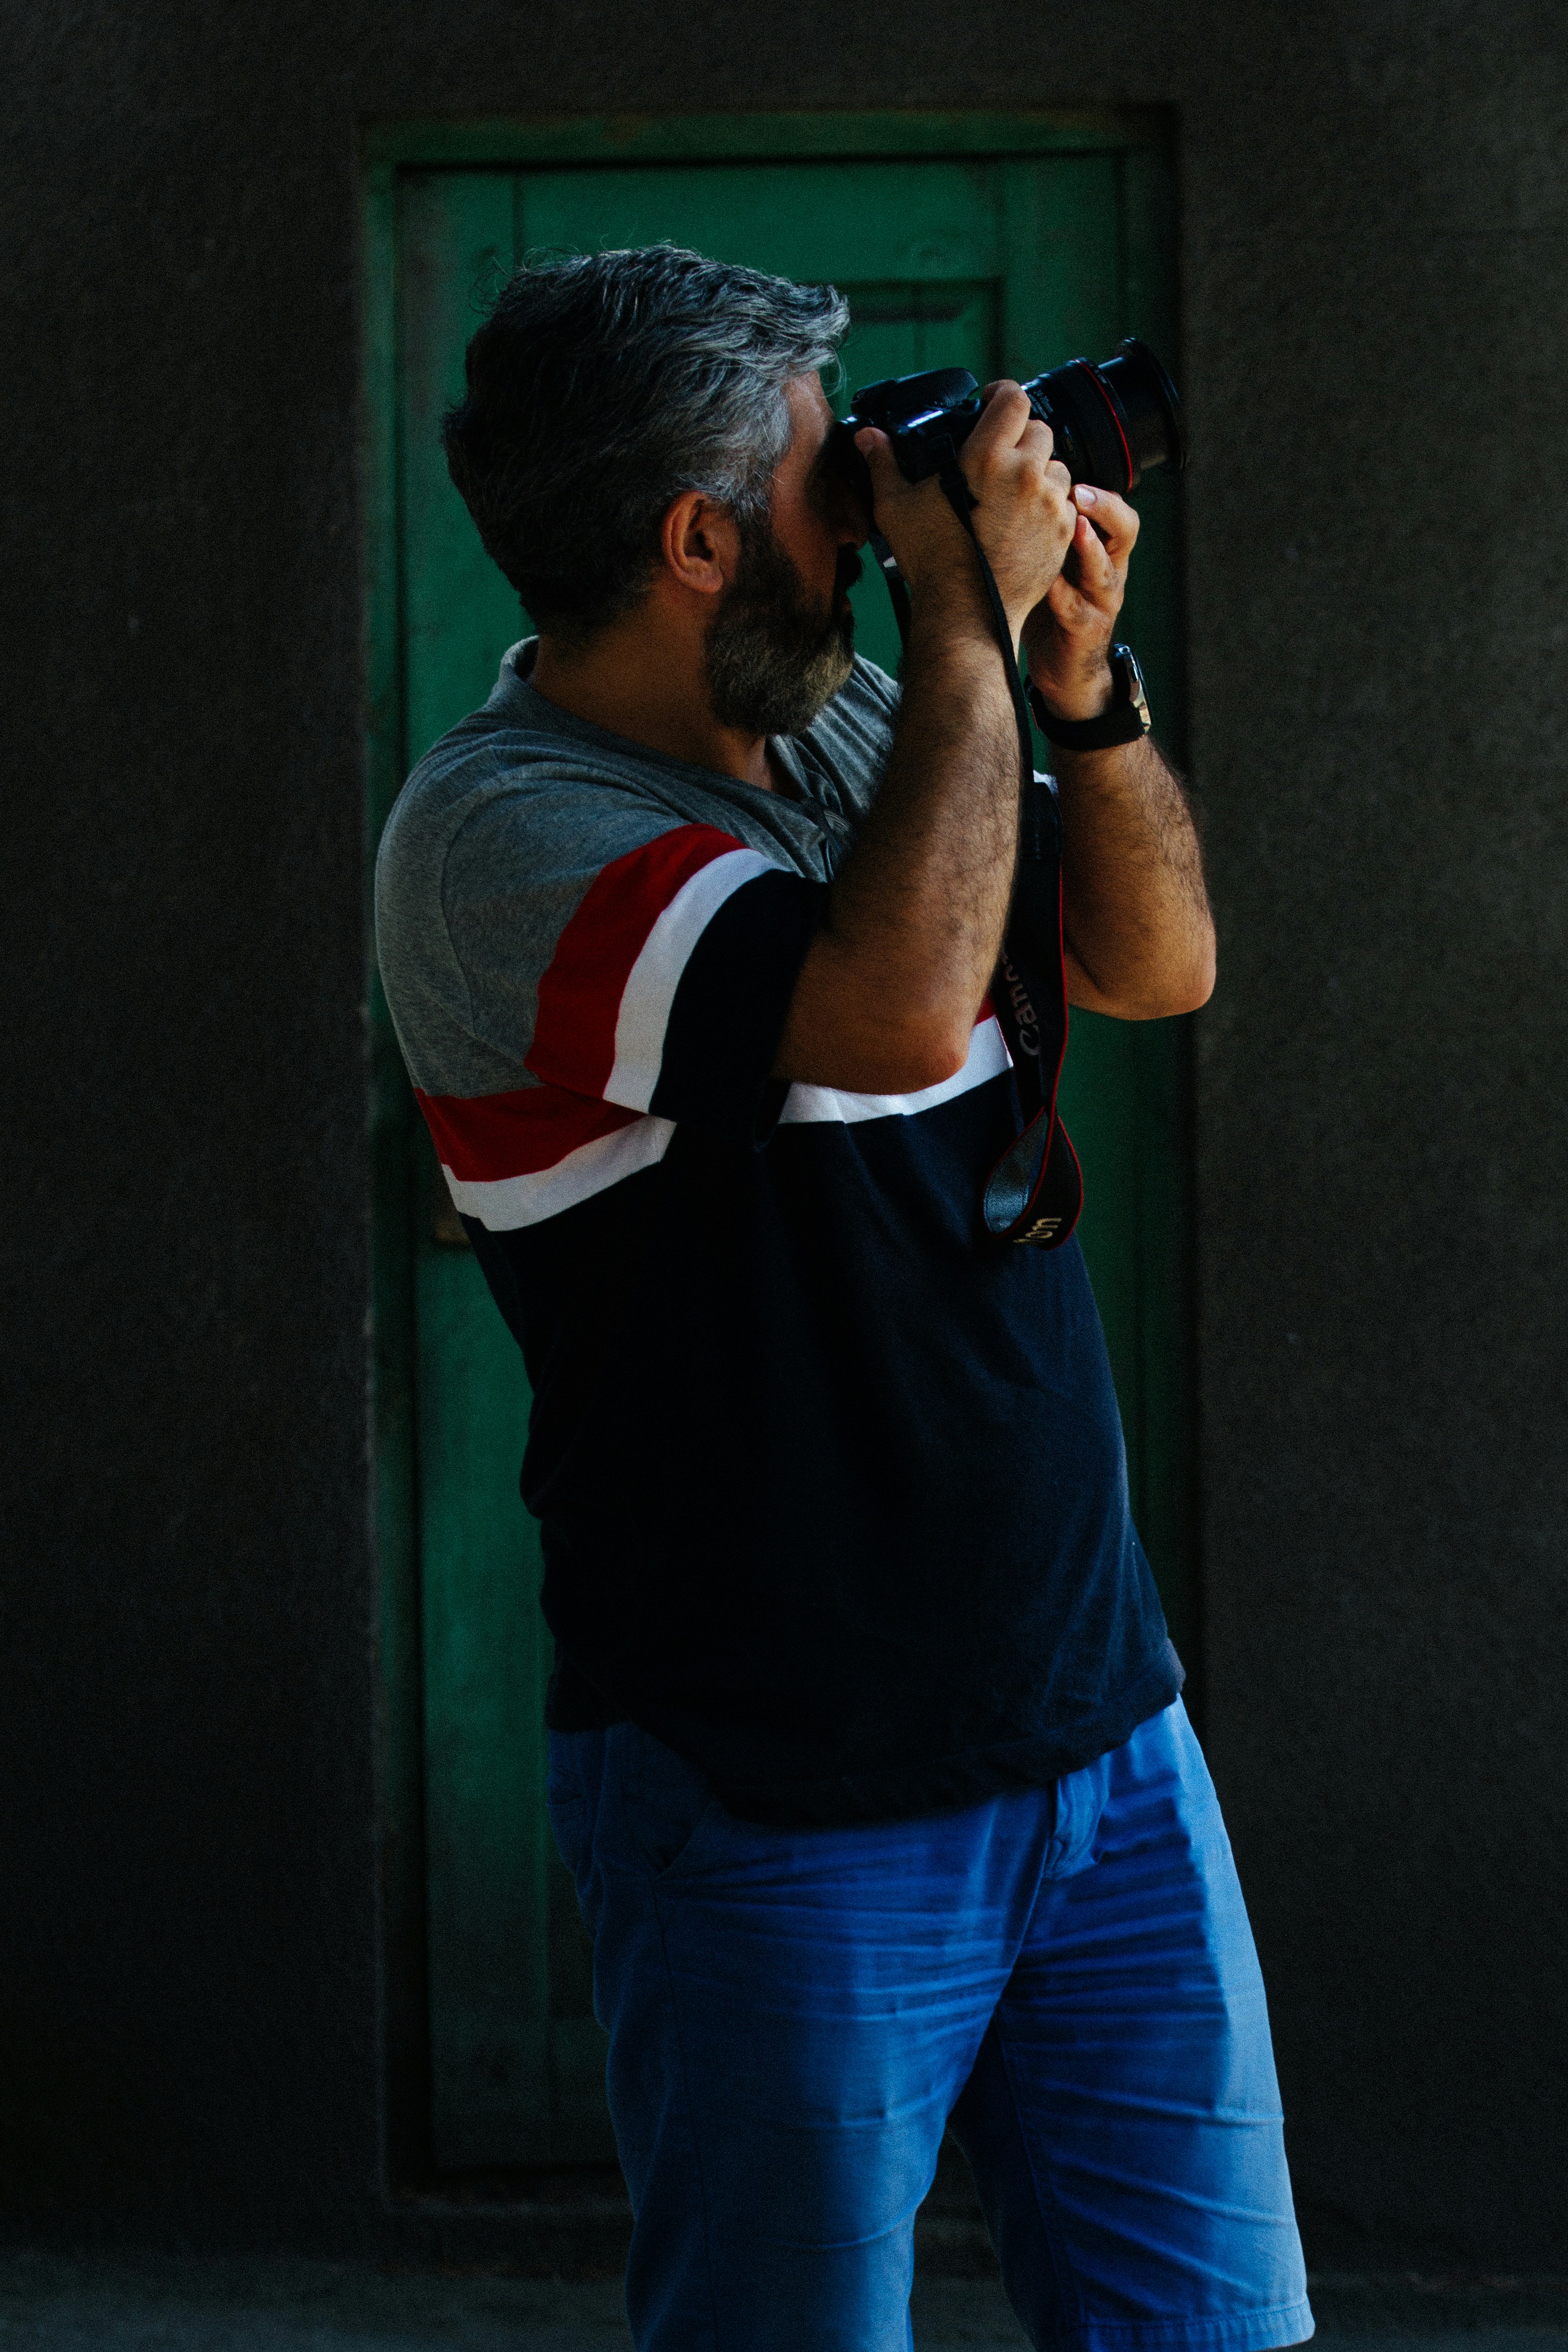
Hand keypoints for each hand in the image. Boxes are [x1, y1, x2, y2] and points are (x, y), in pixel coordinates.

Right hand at [855, 382, 1077, 644]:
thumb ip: (884, 464)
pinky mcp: (1062, 531)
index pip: (1014, 399)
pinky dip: (1049, 505)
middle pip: (1039, 430)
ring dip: (1039, 472)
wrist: (965, 613)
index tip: (993, 402)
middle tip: (1001, 455)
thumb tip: (868, 438)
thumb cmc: (930, 561)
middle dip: (1021, 437)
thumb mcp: (897, 507)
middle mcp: (1024, 474)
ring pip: (1056, 466)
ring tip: (1013, 492)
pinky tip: (1024, 520)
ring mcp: (1048, 504)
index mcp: (986, 457)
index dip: (1003, 394)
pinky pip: (1064, 503)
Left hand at [1021, 484, 1139, 721]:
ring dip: (1090, 549)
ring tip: (1075, 527)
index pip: (1113, 510)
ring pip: (1106, 571)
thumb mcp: (1050, 564)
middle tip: (1078, 491)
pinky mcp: (1087, 633)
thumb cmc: (1053, 608)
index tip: (1070, 472)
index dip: (1099, 491)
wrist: (1063, 669)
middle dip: (1104, 508)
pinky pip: (1079, 612)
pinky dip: (1065, 598)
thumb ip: (1043, 532)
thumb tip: (1008, 490)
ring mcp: (1101, 604)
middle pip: (1124, 531)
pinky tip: (1049, 586)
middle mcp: (1107, 573)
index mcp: (1100, 551)